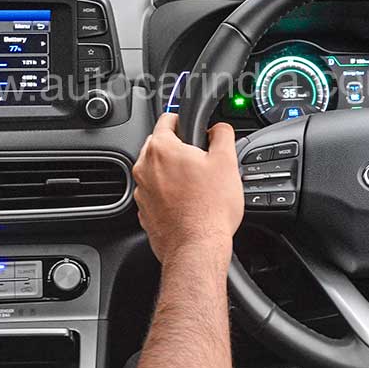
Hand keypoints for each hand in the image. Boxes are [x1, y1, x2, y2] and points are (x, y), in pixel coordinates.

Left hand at [132, 113, 242, 265]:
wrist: (196, 248)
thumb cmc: (209, 209)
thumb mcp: (226, 161)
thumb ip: (222, 134)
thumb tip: (218, 128)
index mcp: (161, 148)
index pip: (166, 119)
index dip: (183, 120)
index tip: (191, 127)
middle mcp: (144, 167)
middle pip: (159, 145)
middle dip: (178, 149)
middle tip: (199, 160)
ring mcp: (141, 191)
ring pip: (156, 170)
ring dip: (171, 172)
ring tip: (195, 185)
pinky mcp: (143, 211)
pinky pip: (155, 193)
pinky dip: (167, 194)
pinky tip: (186, 202)